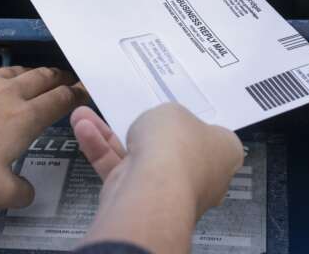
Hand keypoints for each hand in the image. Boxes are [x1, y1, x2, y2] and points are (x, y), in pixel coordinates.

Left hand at [0, 66, 86, 208]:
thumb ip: (21, 193)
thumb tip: (28, 192)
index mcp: (24, 117)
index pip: (60, 99)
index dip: (76, 94)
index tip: (83, 91)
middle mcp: (9, 93)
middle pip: (44, 77)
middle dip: (59, 78)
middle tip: (66, 80)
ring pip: (19, 71)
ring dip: (34, 74)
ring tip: (37, 78)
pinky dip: (4, 76)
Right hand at [71, 104, 242, 252]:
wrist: (154, 187)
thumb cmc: (178, 146)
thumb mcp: (174, 111)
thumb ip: (168, 118)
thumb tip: (162, 128)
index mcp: (225, 153)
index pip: (214, 135)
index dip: (195, 122)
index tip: (179, 110)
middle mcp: (201, 175)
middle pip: (173, 146)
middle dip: (147, 129)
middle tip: (134, 110)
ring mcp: (170, 189)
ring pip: (138, 155)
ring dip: (109, 135)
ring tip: (85, 115)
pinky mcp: (140, 198)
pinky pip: (118, 168)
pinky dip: (100, 148)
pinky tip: (82, 128)